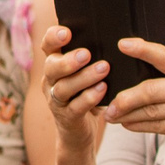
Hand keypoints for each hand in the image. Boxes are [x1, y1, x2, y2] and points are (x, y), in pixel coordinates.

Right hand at [37, 24, 111, 149]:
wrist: (78, 132)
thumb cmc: (86, 93)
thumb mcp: (85, 73)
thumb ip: (91, 57)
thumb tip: (117, 36)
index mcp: (54, 64)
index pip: (47, 46)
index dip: (53, 37)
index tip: (67, 32)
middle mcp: (50, 81)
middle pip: (51, 67)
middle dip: (68, 60)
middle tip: (86, 54)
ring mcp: (56, 101)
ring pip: (63, 87)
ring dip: (83, 77)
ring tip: (103, 68)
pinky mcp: (67, 118)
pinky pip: (76, 107)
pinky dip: (89, 97)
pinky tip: (103, 89)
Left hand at [103, 40, 164, 163]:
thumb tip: (138, 83)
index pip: (164, 56)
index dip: (143, 49)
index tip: (122, 44)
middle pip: (151, 90)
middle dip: (126, 98)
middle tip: (108, 104)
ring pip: (151, 111)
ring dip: (128, 115)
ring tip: (112, 116)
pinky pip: (158, 126)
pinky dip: (140, 126)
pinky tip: (128, 125)